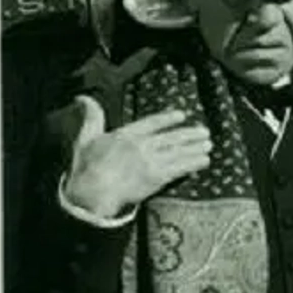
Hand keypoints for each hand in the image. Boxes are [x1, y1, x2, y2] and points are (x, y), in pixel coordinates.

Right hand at [61, 99, 212, 220]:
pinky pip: (181, 167)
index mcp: (126, 134)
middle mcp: (142, 145)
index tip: (182, 114)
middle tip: (204, 131)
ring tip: (209, 144)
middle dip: (190, 133)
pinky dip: (194, 163)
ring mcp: (152, 161)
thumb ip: (91, 117)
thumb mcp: (85, 138)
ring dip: (197, 147)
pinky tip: (205, 161)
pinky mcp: (158, 177)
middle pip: (172, 137)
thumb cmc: (85, 168)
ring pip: (180, 151)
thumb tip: (83, 97)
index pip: (152, 122)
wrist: (91, 195)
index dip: (168, 118)